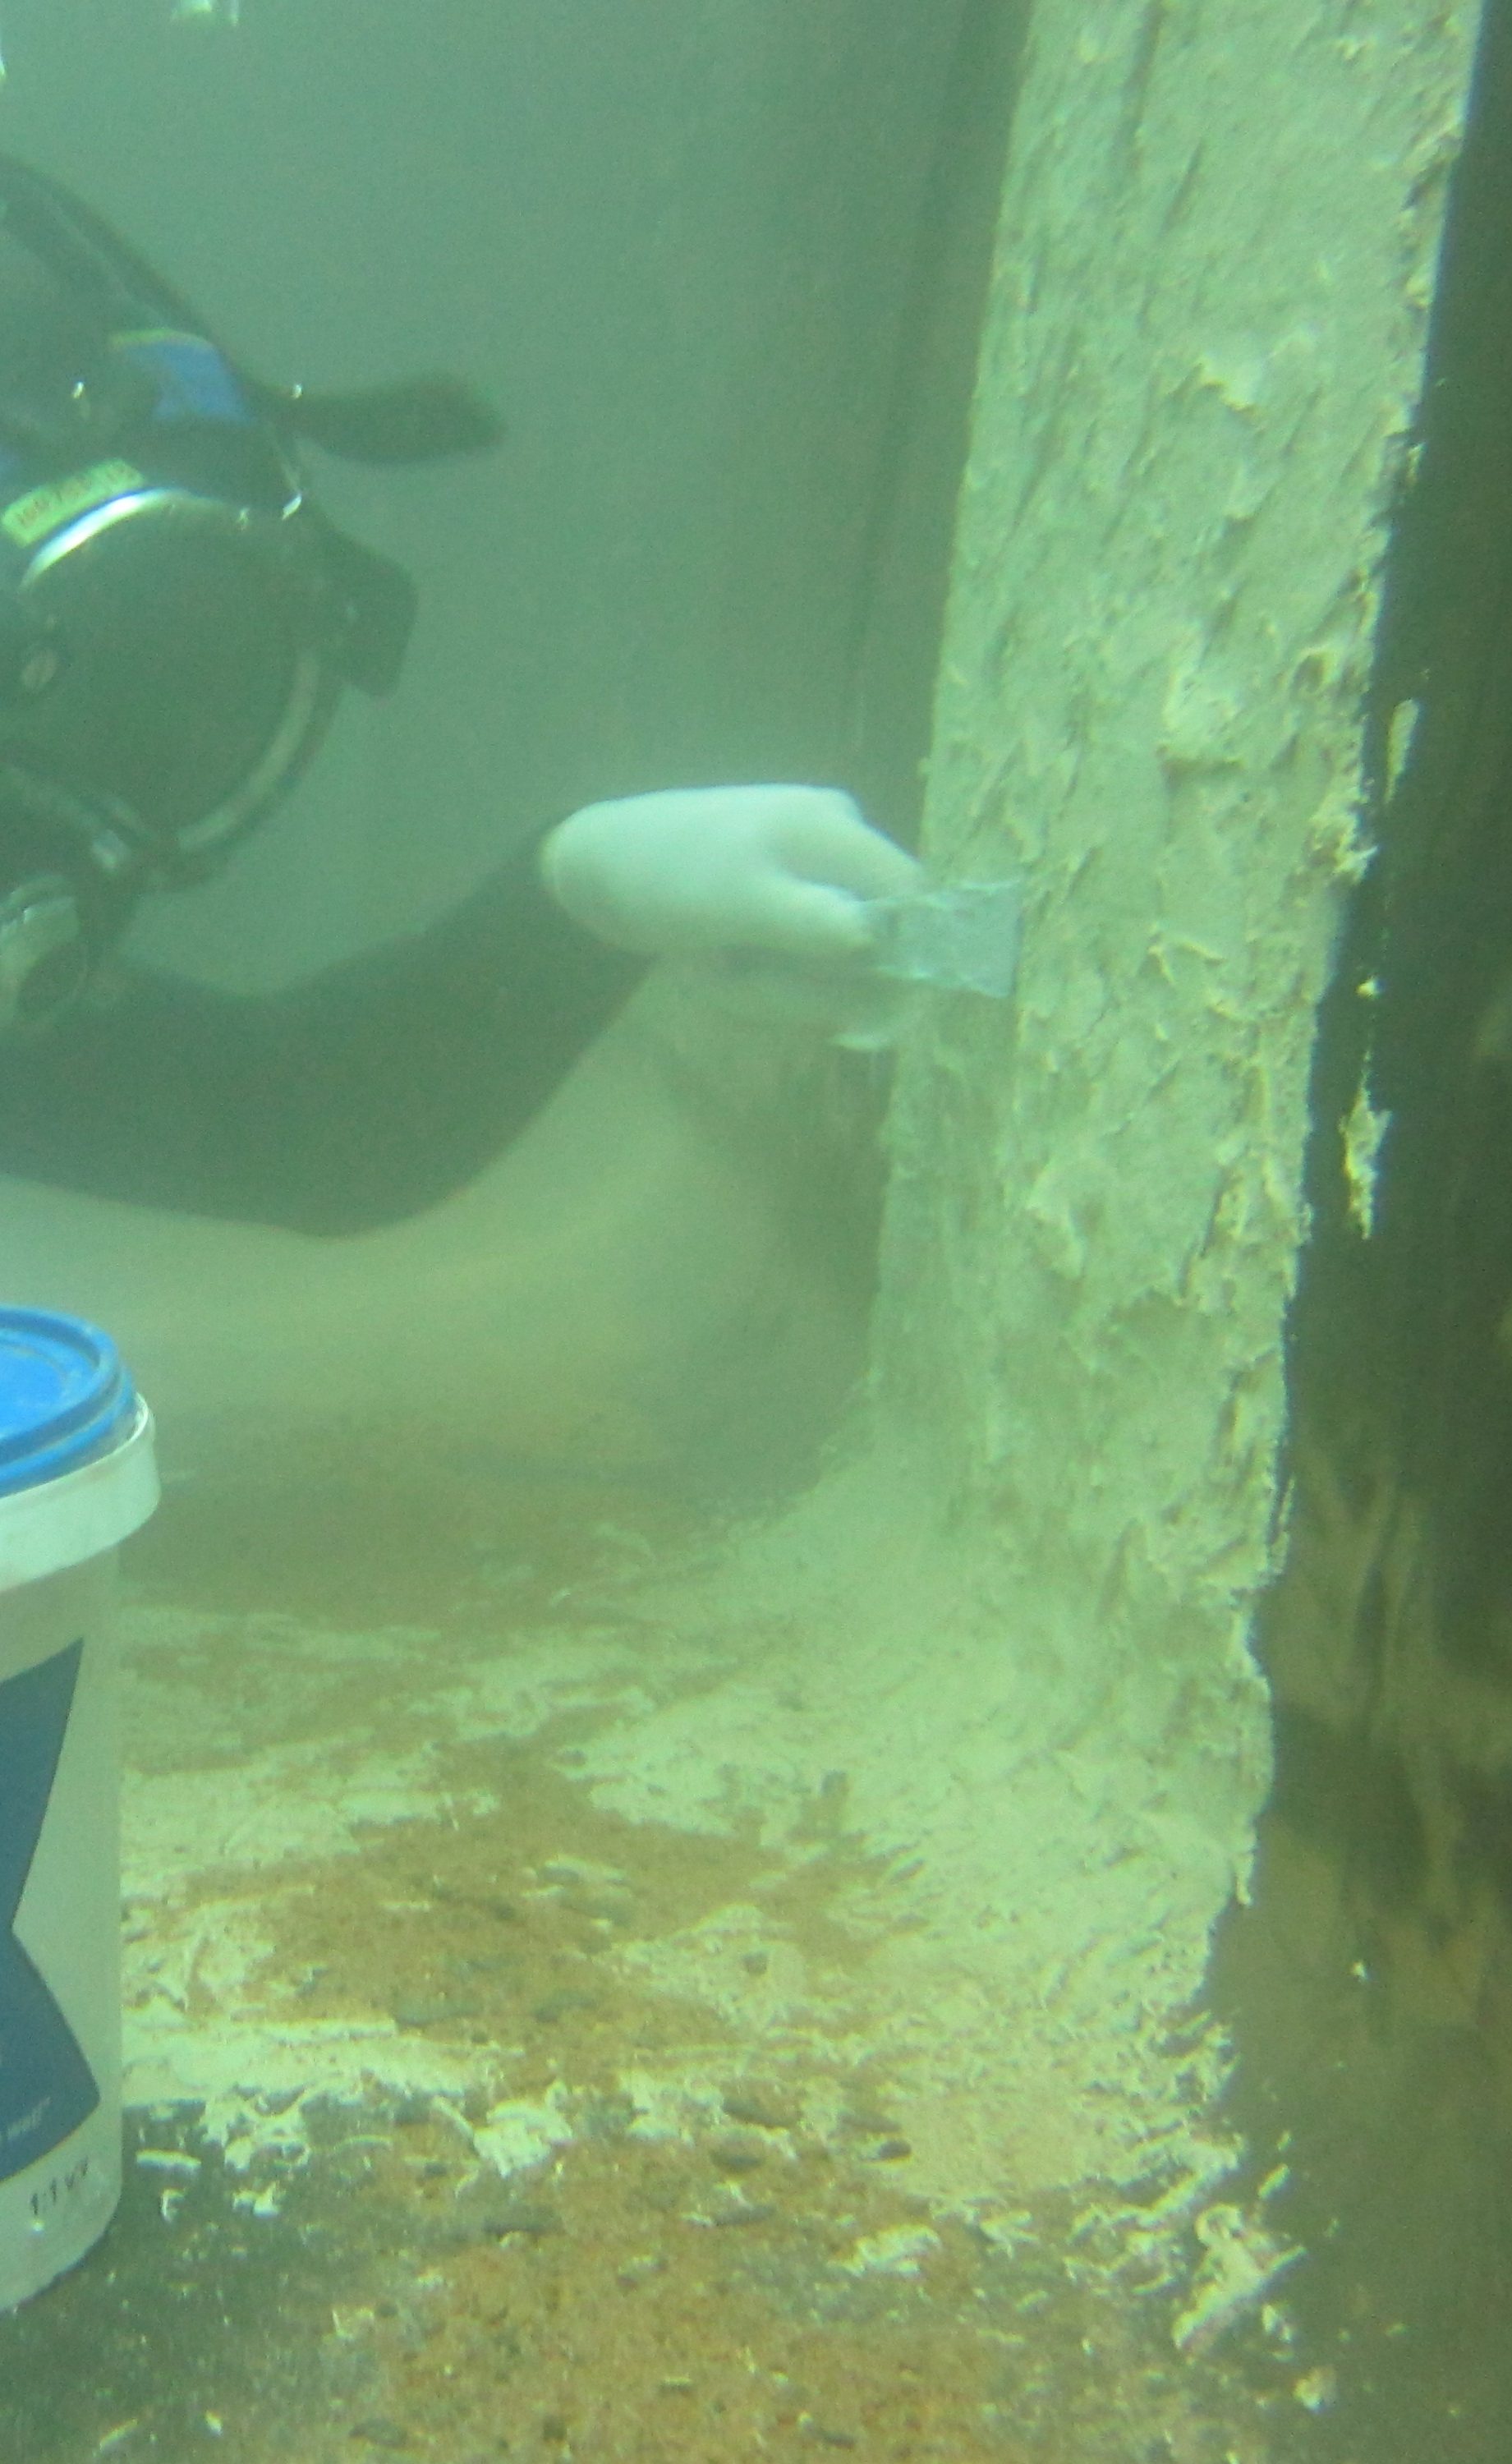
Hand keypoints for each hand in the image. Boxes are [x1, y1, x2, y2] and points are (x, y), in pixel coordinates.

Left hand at [538, 785, 919, 962]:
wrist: (599, 868)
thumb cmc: (665, 874)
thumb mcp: (733, 898)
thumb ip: (805, 919)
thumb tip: (877, 939)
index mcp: (838, 830)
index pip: (914, 903)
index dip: (898, 964)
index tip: (843, 1013)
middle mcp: (841, 853)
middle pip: (877, 951)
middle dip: (810, 987)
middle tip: (738, 976)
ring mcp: (815, 887)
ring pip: (836, 974)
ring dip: (778, 993)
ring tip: (718, 969)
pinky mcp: (789, 919)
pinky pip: (801, 975)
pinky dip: (761, 987)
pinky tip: (721, 969)